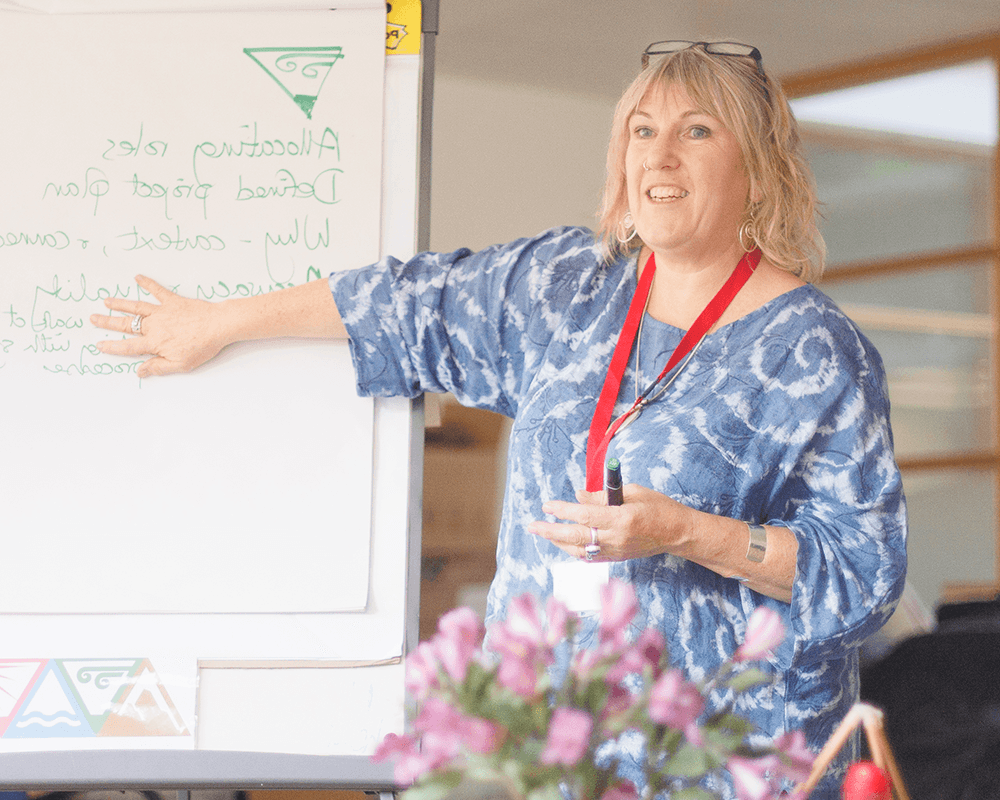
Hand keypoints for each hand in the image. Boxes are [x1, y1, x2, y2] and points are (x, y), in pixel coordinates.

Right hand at [90, 275, 228, 377]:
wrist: (218, 325)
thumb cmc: (202, 346)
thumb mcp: (181, 364)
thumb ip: (158, 367)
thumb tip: (139, 371)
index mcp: (154, 342)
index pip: (128, 347)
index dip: (112, 346)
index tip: (99, 344)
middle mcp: (154, 325)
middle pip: (126, 324)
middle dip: (107, 322)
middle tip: (92, 318)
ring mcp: (162, 311)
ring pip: (136, 307)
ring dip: (120, 304)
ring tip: (106, 301)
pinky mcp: (173, 301)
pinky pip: (157, 290)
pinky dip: (147, 283)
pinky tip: (137, 277)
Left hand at [528, 484, 694, 561]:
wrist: (677, 533)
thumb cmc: (658, 506)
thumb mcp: (633, 492)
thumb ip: (603, 496)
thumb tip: (578, 497)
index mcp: (622, 518)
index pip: (585, 515)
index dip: (563, 511)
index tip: (547, 506)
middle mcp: (617, 538)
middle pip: (576, 537)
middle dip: (551, 531)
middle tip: (532, 525)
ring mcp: (617, 551)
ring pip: (579, 551)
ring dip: (558, 542)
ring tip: (543, 532)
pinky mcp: (618, 558)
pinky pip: (590, 558)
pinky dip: (574, 551)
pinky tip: (563, 543)